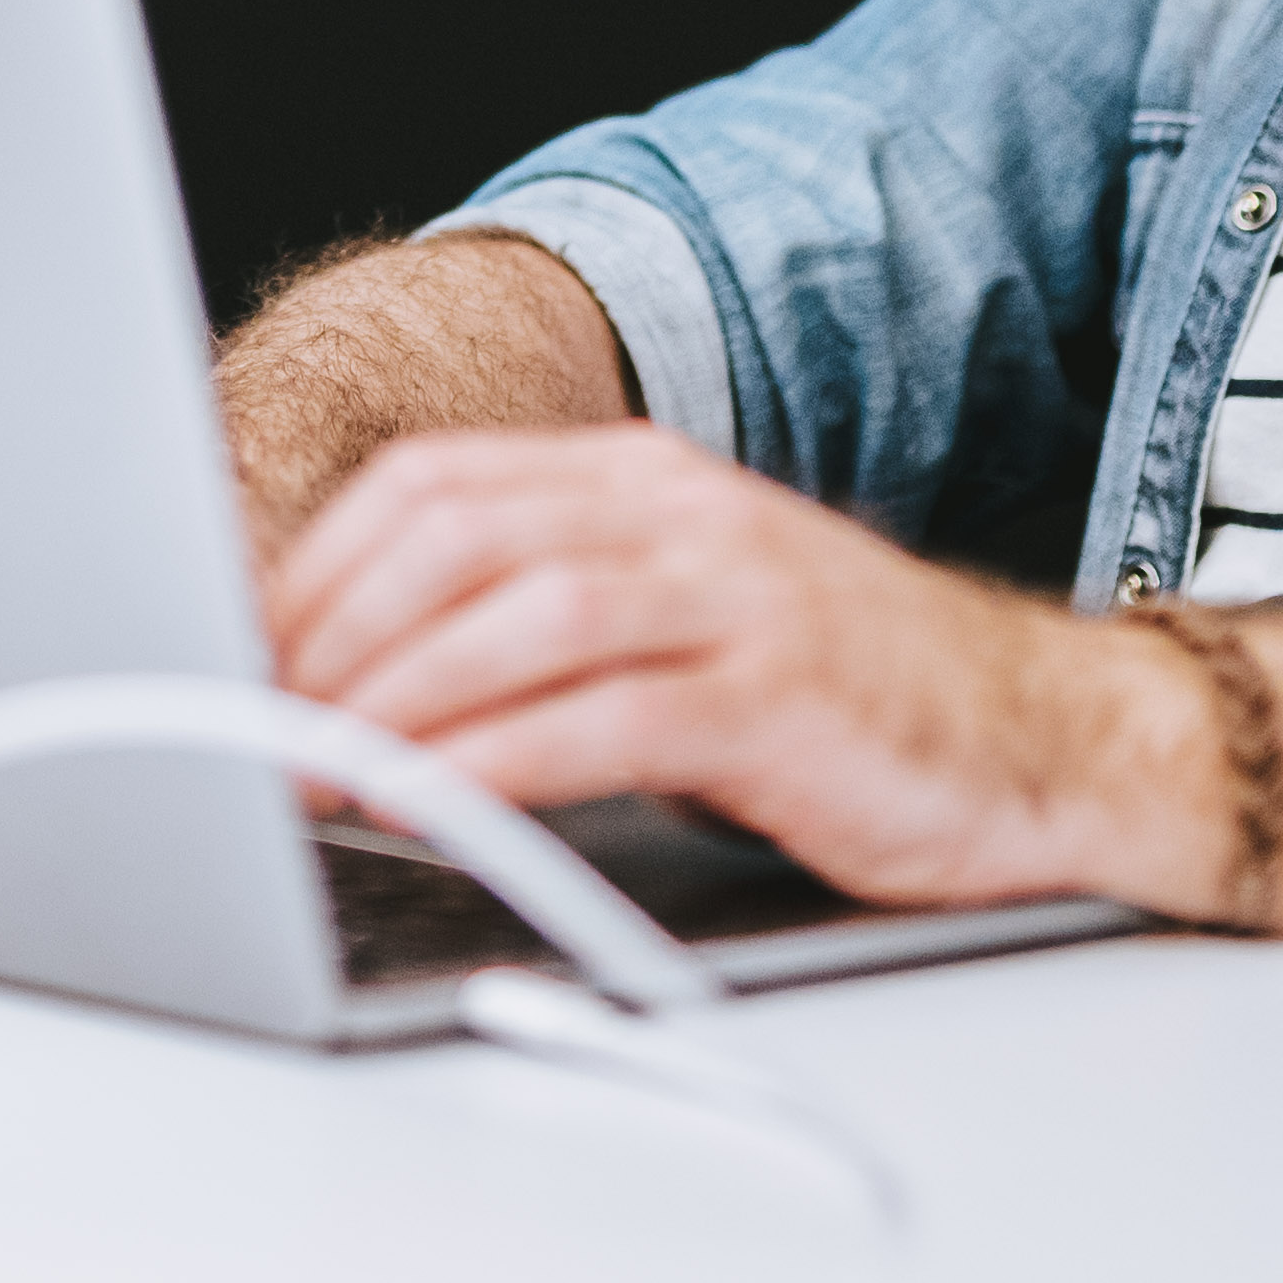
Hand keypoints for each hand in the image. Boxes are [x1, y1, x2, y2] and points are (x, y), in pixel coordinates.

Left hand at [261, 425, 1205, 911]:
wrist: (1050, 742)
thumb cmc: (845, 704)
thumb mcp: (680, 630)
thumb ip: (544, 636)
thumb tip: (359, 689)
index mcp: (642, 479)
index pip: (434, 485)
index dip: (313, 565)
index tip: (232, 651)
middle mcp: (680, 513)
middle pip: (453, 535)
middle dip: (323, 632)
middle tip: (238, 722)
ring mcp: (734, 593)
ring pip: (513, 614)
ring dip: (390, 698)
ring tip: (305, 771)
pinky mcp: (777, 694)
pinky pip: (600, 715)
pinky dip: (493, 760)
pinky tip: (428, 803)